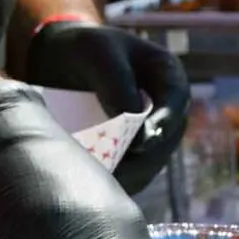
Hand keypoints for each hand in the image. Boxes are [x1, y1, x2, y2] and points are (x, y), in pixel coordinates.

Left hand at [26, 21, 189, 194]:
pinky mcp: (132, 158)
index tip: (140, 143)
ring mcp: (151, 139)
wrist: (63, 65)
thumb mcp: (98, 54)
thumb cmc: (84, 51)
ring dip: (125, 177)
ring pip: (147, 167)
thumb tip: (134, 130)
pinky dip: (111, 183)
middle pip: (165, 144)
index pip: (175, 104)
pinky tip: (87, 186)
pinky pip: (128, 177)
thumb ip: (117, 85)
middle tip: (111, 173)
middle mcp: (167, 112)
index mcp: (169, 78)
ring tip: (95, 184)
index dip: (162, 126)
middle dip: (140, 161)